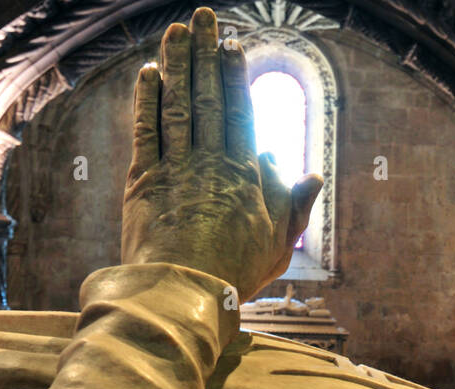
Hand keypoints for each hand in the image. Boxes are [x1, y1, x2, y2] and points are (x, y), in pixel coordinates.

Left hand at [121, 7, 322, 303]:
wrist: (186, 295)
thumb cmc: (235, 275)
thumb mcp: (278, 245)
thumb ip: (294, 205)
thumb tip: (311, 174)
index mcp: (245, 175)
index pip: (240, 112)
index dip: (235, 75)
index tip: (232, 45)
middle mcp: (210, 162)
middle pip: (208, 97)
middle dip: (204, 53)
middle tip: (202, 17)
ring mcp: (175, 168)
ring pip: (177, 105)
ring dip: (175, 64)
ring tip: (176, 32)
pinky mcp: (143, 181)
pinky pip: (146, 131)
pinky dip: (146, 100)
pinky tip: (148, 73)